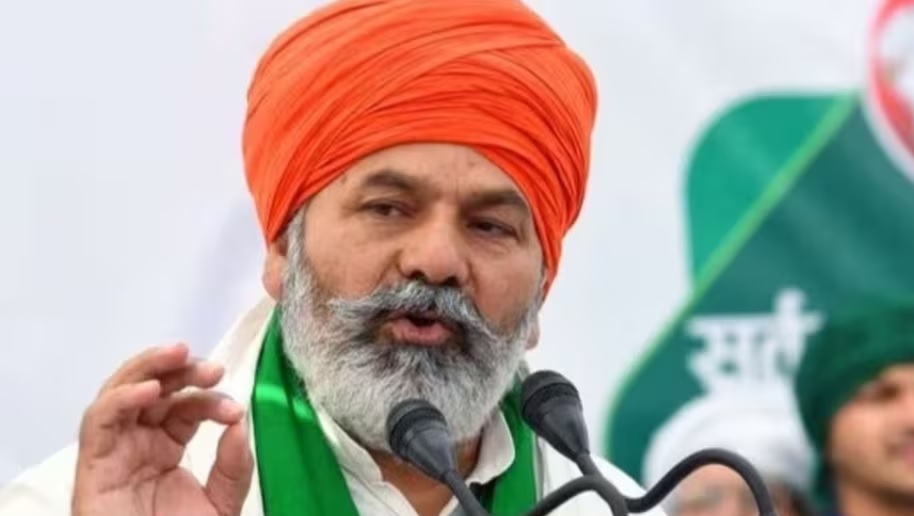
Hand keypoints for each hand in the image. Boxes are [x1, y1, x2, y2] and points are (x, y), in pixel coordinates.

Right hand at [71, 343, 253, 515]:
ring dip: (148, 368)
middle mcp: (137, 443)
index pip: (185, 407)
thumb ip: (234, 466)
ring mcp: (113, 451)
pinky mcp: (91, 466)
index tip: (235, 407)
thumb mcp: (222, 504)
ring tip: (178, 354)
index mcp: (166, 447)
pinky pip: (98, 421)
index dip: (208, 398)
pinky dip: (120, 399)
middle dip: (180, 370)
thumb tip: (242, 425)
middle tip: (211, 368)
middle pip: (153, 389)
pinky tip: (150, 391)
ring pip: (120, 392)